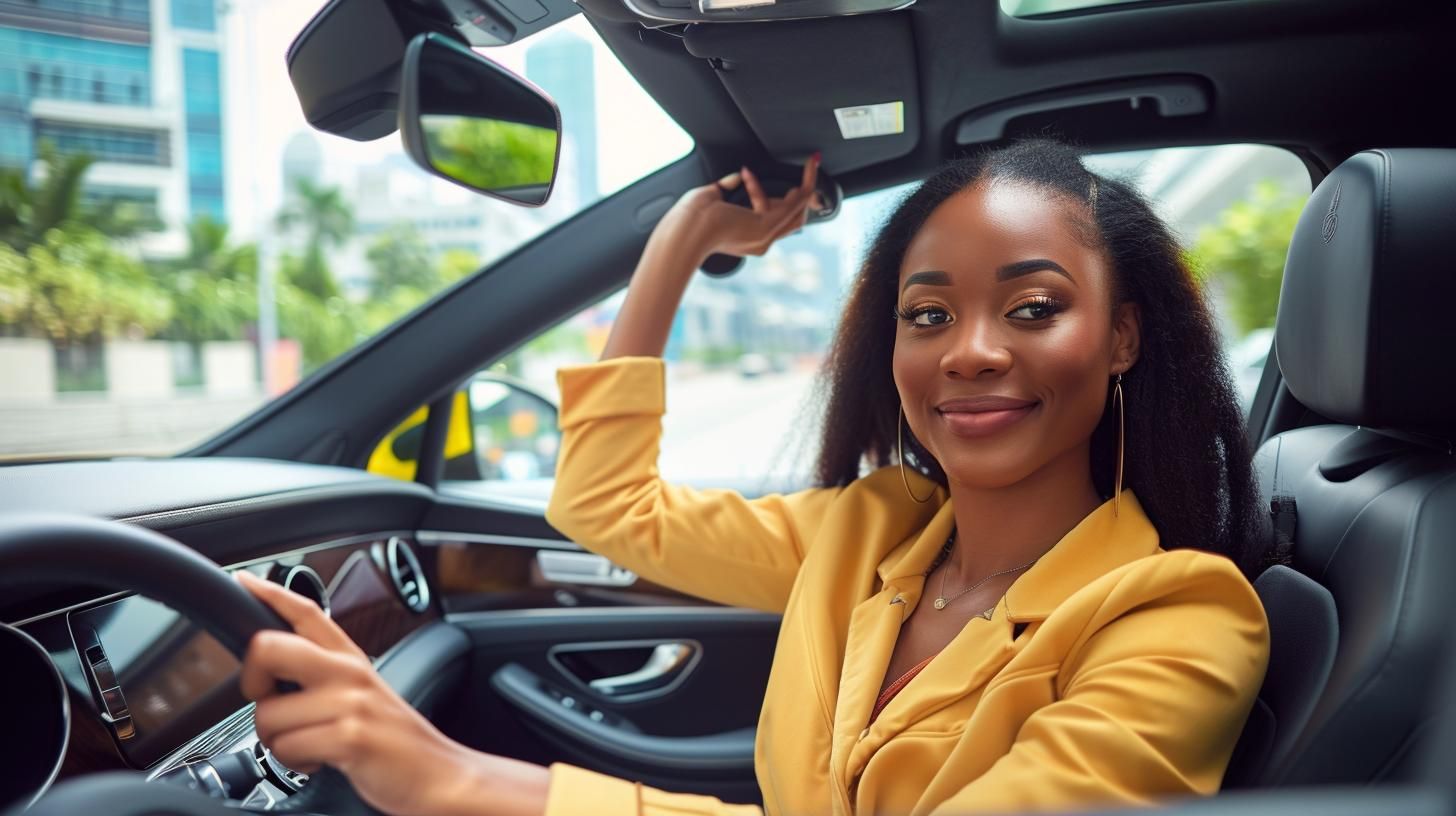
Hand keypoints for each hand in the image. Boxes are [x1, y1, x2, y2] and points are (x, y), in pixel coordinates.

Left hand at [236, 571, 484, 815]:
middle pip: (269, 648)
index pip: (305, 612)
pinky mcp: (349, 737)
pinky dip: (294, 763)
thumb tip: (272, 676)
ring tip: (308, 743)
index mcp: (350, 658)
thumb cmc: (392, 741)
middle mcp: (348, 672)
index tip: (245, 581)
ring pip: (268, 714)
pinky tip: (318, 760)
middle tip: (268, 700)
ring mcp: (350, 703)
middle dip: (252, 679)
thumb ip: (323, 676)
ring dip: (276, 740)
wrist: (437, 774)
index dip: (269, 593)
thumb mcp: (362, 694)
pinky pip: (286, 748)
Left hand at [664, 153, 821, 259]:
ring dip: (807, 183)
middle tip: (810, 168)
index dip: (785, 201)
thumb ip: (725, 188)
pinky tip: (809, 165)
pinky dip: (806, 180)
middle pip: (795, 219)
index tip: (775, 180)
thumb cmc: (688, 220)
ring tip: (811, 163)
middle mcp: (760, 242)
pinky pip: (796, 200)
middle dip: (804, 194)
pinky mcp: (767, 225)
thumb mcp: (710, 200)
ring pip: (798, 208)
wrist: (684, 232)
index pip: (776, 222)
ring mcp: (766, 236)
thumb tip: (735, 178)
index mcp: (747, 239)